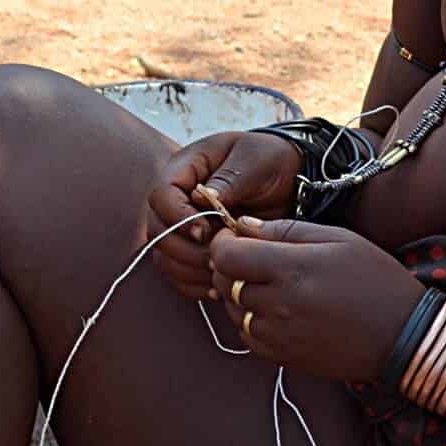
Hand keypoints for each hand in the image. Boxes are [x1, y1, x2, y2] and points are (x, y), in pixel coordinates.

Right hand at [145, 131, 300, 300]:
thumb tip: (202, 199)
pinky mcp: (193, 250)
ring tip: (222, 271)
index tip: (207, 231)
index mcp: (185, 169)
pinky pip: (179, 274)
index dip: (177, 217)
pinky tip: (220, 285)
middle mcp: (176, 199)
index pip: (161, 195)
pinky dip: (195, 284)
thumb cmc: (269, 160)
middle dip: (185, 250)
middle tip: (217, 257)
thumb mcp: (254, 160)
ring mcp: (181, 226)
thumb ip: (229, 178)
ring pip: (164, 257)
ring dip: (189, 270)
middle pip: (156, 231)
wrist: (288, 179)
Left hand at [207, 218, 419, 383]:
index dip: (222, 242)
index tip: (232, 236)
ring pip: (231, 309)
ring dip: (237, 292)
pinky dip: (250, 318)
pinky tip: (274, 307)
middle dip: (227, 264)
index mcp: (293, 269)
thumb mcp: (338, 239)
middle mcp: (279, 305)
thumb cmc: (375, 279)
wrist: (403, 336)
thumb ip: (286, 230)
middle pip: (224, 282)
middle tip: (248, 255)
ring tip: (265, 281)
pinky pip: (247, 334)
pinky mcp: (282, 358)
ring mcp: (278, 336)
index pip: (226, 255)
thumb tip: (243, 225)